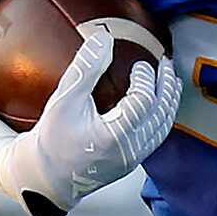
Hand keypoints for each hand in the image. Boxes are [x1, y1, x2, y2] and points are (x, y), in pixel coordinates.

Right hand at [0, 28, 180, 215]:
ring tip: (170, 81)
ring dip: (169, 103)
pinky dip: (161, 117)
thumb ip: (86, 69)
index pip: (142, 102)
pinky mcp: (131, 163)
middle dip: (166, 87)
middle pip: (160, 115)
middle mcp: (129, 151)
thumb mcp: (64, 100)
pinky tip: (159, 104)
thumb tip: (104, 38)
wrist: (46, 177)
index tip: (141, 65)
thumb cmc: (52, 140)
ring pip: (162, 128)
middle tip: (166, 63)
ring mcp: (132, 160)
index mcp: (114, 137)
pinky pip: (155, 138)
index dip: (146, 80)